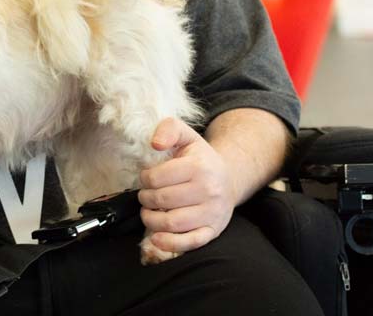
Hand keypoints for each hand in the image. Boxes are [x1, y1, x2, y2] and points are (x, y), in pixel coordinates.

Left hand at [137, 117, 235, 254]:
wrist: (228, 179)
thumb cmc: (200, 158)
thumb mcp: (186, 135)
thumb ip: (168, 129)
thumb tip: (154, 143)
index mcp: (199, 167)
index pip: (156, 178)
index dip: (144, 178)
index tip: (146, 177)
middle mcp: (209, 191)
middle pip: (162, 200)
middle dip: (145, 198)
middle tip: (145, 195)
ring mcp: (212, 213)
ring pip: (172, 223)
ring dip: (151, 219)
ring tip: (148, 212)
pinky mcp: (213, 231)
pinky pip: (190, 242)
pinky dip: (170, 243)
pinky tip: (156, 237)